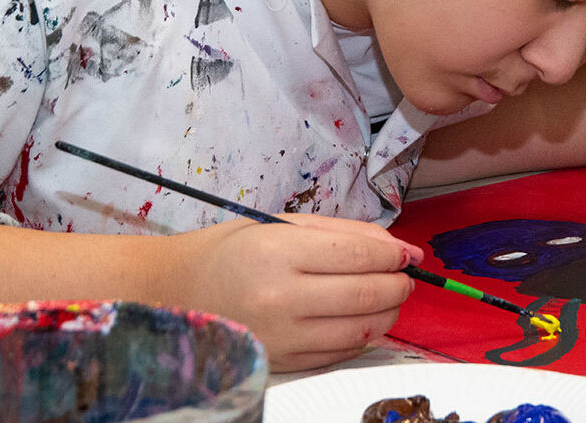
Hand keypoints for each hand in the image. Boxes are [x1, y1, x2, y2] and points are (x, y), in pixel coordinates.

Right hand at [169, 215, 424, 370]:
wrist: (177, 291)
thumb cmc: (231, 250)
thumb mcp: (282, 224)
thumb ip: (344, 234)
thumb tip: (399, 249)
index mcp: (277, 251)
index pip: (359, 256)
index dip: (395, 256)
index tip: (407, 254)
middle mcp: (279, 297)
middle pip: (367, 295)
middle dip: (399, 284)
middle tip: (404, 276)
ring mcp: (282, 335)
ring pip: (362, 329)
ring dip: (389, 312)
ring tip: (389, 297)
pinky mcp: (283, 361)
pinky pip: (342, 352)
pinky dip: (364, 336)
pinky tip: (361, 318)